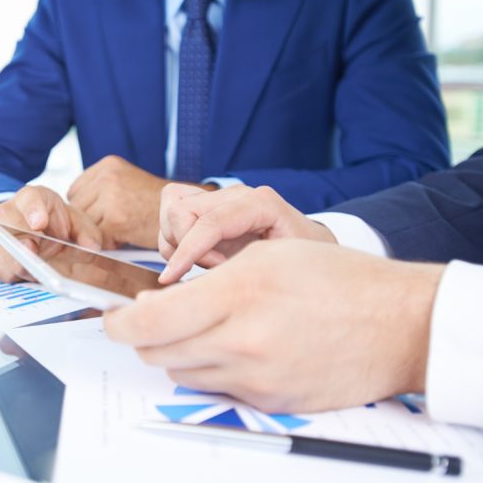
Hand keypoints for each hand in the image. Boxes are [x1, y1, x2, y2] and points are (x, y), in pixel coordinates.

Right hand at [0, 186, 107, 282]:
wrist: (32, 231)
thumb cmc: (54, 225)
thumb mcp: (75, 224)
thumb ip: (86, 233)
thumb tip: (92, 247)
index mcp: (33, 198)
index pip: (30, 198)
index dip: (33, 210)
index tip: (40, 223)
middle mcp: (8, 211)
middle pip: (7, 222)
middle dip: (22, 240)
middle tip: (35, 252)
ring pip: (0, 248)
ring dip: (19, 262)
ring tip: (38, 270)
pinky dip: (12, 275)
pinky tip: (26, 276)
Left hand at [68, 155, 192, 248]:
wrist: (184, 213)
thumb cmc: (154, 204)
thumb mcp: (125, 182)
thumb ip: (99, 189)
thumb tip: (72, 210)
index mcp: (107, 165)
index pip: (74, 191)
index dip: (87, 207)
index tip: (103, 213)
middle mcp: (107, 177)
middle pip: (77, 208)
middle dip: (91, 220)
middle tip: (116, 223)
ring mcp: (111, 196)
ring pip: (86, 224)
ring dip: (100, 232)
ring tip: (123, 228)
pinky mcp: (116, 218)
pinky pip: (98, 237)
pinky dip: (111, 243)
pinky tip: (127, 235)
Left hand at [105, 239, 444, 413]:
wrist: (398, 325)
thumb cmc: (339, 280)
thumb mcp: (267, 256)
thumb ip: (206, 280)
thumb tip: (159, 304)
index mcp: (239, 293)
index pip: (149, 322)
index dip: (119, 324)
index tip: (114, 318)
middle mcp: (243, 342)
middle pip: (157, 353)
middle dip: (145, 337)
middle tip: (154, 319)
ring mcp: (257, 379)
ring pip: (183, 373)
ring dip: (179, 353)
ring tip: (206, 328)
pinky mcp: (271, 404)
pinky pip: (218, 390)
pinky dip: (215, 371)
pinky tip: (240, 348)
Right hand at [157, 184, 335, 282]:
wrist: (312, 252)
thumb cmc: (303, 266)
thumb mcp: (281, 274)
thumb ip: (243, 275)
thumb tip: (204, 288)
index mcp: (261, 204)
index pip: (209, 222)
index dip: (185, 252)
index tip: (170, 278)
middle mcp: (237, 194)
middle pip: (180, 211)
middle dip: (184, 248)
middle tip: (213, 272)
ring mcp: (222, 197)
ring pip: (172, 210)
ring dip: (177, 244)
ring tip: (209, 266)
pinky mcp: (209, 206)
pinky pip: (173, 211)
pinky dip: (175, 238)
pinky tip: (199, 257)